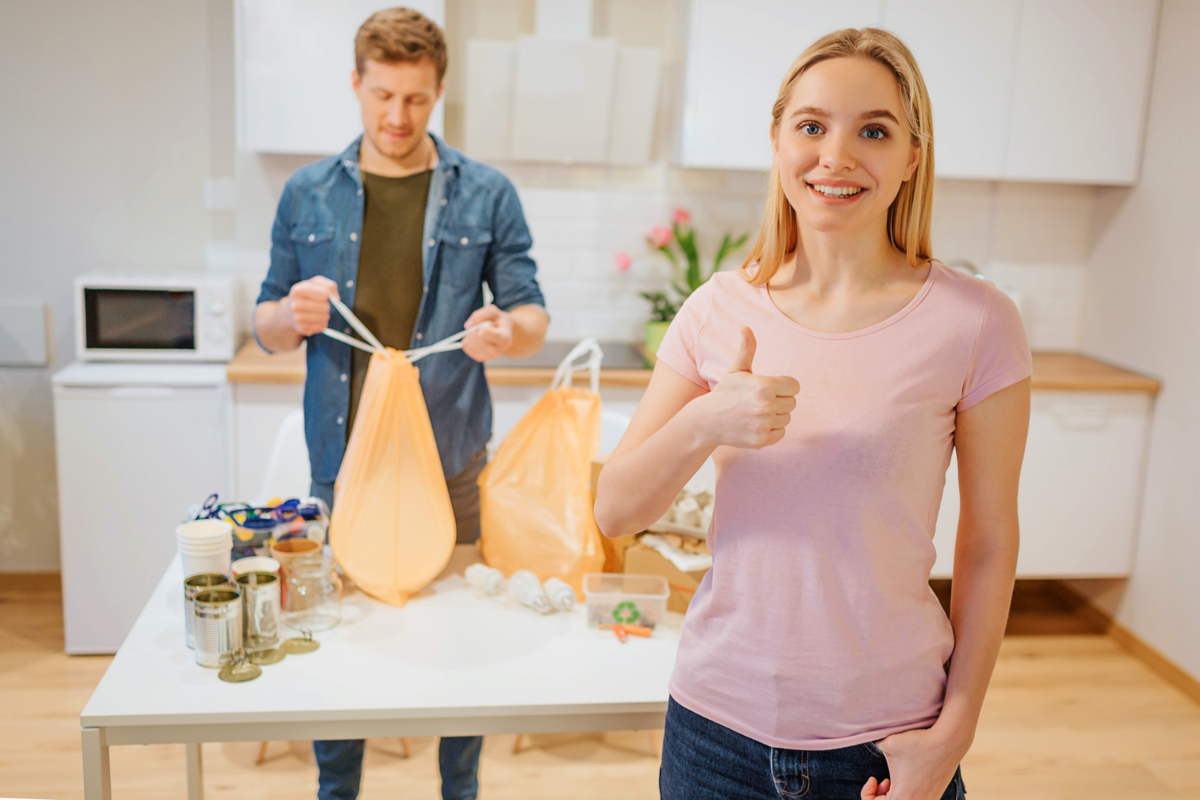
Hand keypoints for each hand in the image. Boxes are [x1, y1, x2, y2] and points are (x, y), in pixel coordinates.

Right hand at [286, 276, 338, 335]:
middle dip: (327, 306)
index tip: (326, 296)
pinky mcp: (302, 328)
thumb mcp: (315, 283)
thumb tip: (337, 298)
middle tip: (322, 305)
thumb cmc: (307, 294)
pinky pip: (321, 327)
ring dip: (326, 315)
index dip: (329, 295)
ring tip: (320, 312)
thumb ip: (329, 286)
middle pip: (325, 307)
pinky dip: (323, 323)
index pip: (324, 294)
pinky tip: (317, 319)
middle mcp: (295, 305)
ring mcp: (297, 318)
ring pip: (324, 318)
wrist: (290, 310)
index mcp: (298, 290)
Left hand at [461, 304, 512, 361]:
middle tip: (480, 327)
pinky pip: (468, 349)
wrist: (504, 331)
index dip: (480, 328)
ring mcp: (490, 357)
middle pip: (477, 340)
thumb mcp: (492, 311)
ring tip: (478, 332)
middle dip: (474, 331)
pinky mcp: (482, 358)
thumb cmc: (498, 320)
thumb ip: (480, 315)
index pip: (485, 334)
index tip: (483, 325)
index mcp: (504, 338)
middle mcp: (499, 351)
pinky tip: (474, 338)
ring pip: (471, 346)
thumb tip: (468, 326)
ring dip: (470, 336)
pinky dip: (468, 342)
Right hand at [693, 327, 798, 449]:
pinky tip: (756, 424)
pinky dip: (771, 430)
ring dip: (776, 416)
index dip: (783, 386)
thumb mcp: (736, 370)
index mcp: (764, 385)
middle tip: (759, 401)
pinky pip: (781, 433)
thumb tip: (745, 327)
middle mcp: (765, 406)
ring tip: (756, 412)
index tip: (769, 388)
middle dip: (779, 401)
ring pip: (787, 418)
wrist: (706, 420)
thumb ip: (747, 349)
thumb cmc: (725, 392)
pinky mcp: (761, 440)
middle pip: (792, 403)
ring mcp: (763, 424)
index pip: (794, 386)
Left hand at [861, 727, 965, 799]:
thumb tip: (863, 741)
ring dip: (893, 796)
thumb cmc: (918, 743)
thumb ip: (873, 748)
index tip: (872, 778)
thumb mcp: (886, 744)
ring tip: (892, 780)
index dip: (867, 794)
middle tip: (882, 780)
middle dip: (879, 796)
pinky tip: (907, 778)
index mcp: (902, 798)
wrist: (949, 741)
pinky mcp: (935, 796)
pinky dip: (906, 794)